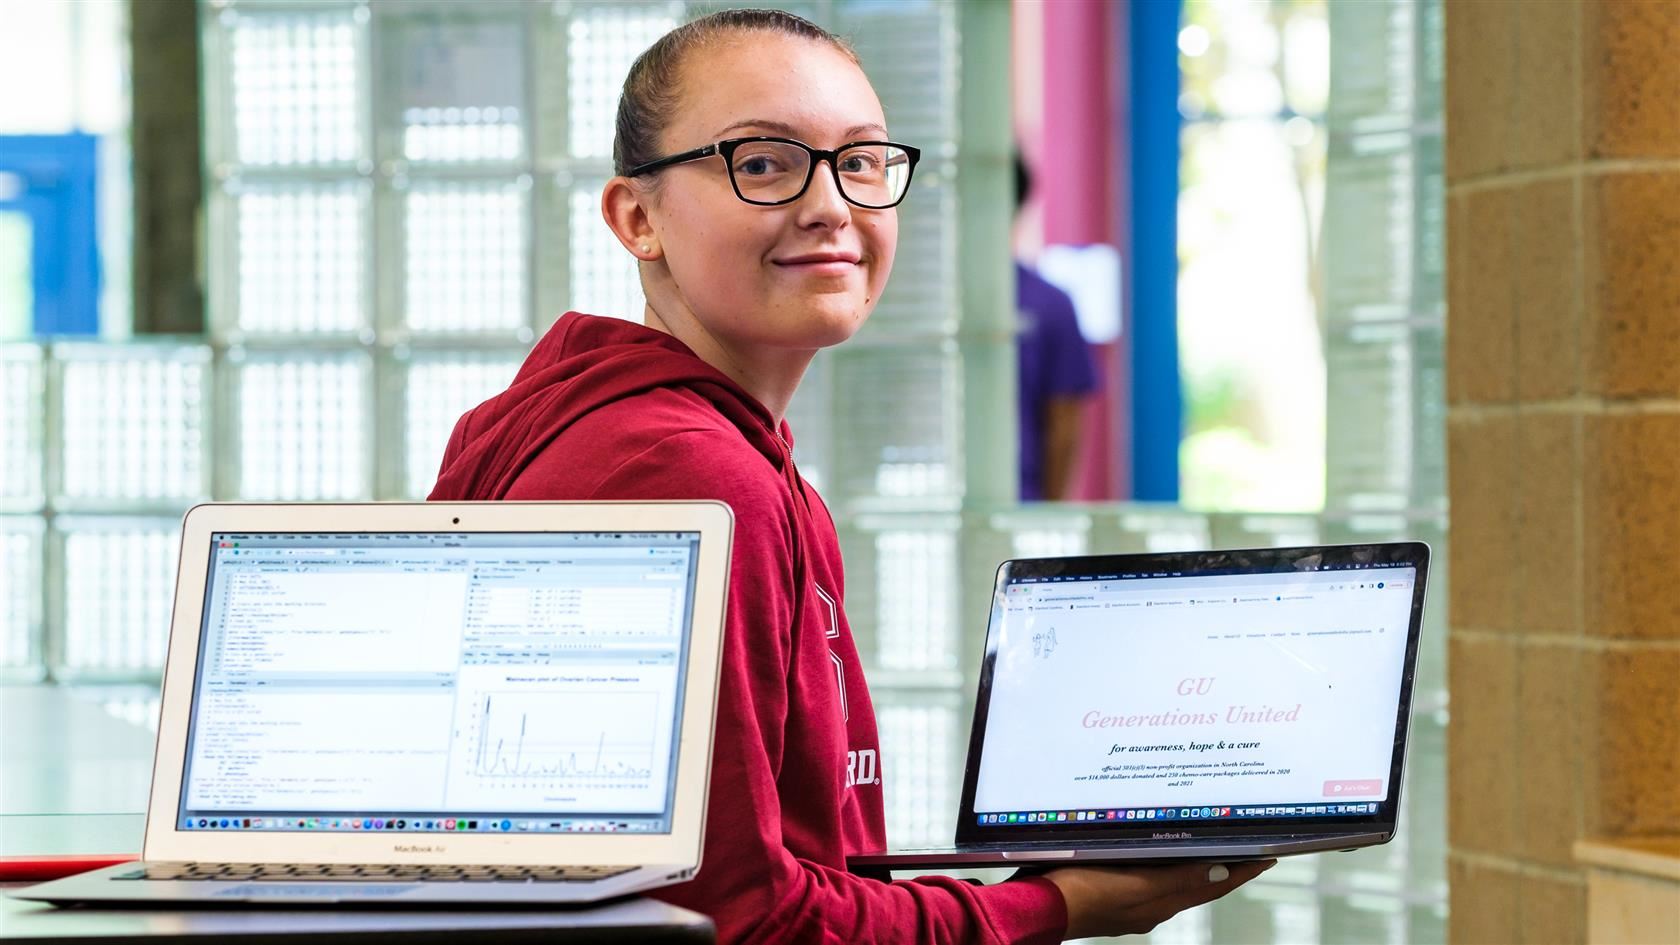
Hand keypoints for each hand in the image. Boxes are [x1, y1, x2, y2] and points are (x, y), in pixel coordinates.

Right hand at [1039, 859, 1275, 939]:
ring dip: (1194, 866)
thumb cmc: (1083, 892)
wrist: (1039, 907)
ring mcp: (1129, 902)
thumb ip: (1177, 879)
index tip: (1266, 858)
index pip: (1212, 887)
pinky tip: (1158, 854)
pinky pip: (1148, 878)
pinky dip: (1164, 866)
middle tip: (1244, 849)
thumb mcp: (1135, 883)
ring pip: (1173, 881)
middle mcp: (1150, 905)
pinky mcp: (1108, 893)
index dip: (1239, 872)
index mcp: (1160, 903)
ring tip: (1210, 848)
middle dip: (1221, 868)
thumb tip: (1220, 874)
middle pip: (1196, 885)